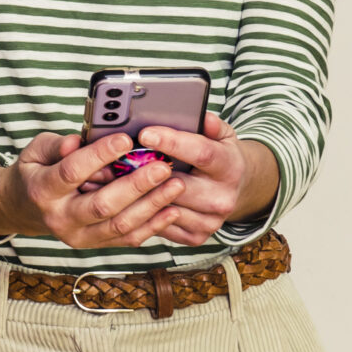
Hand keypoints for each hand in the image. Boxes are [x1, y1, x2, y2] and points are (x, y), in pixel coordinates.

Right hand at [0, 130, 189, 248]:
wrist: (24, 208)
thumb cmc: (36, 171)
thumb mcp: (36, 151)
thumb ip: (57, 145)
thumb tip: (76, 141)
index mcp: (43, 190)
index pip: (73, 172)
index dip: (100, 155)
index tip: (125, 139)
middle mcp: (60, 218)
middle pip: (102, 205)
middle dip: (136, 185)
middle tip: (162, 166)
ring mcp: (78, 236)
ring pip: (120, 225)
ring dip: (151, 206)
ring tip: (176, 185)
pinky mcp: (94, 244)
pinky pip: (127, 239)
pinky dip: (153, 226)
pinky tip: (172, 210)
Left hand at [128, 113, 277, 246]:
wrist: (237, 189)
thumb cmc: (220, 156)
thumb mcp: (222, 135)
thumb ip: (210, 124)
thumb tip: (199, 114)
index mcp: (230, 167)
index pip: (201, 153)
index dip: (172, 143)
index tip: (145, 133)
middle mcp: (222, 197)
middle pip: (178, 185)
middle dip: (147, 171)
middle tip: (118, 158)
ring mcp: (210, 221)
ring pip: (165, 207)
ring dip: (139, 194)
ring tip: (115, 177)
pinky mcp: (196, 236)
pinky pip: (162, 226)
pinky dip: (143, 213)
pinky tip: (128, 198)